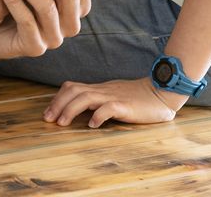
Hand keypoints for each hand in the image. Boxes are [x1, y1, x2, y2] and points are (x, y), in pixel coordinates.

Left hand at [43, 77, 184, 127]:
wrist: (162, 91)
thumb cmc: (138, 97)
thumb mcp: (114, 96)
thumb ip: (99, 101)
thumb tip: (82, 112)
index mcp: (99, 89)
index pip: (72, 87)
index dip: (57, 99)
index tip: (48, 113)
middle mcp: (103, 91)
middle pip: (74, 90)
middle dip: (58, 104)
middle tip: (48, 120)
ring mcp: (114, 97)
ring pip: (86, 97)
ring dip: (70, 110)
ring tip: (62, 123)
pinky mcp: (126, 106)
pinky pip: (109, 108)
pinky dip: (98, 115)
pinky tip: (92, 125)